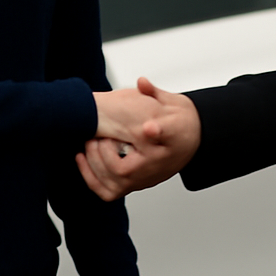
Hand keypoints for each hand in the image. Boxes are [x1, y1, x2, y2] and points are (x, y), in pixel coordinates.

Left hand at [77, 77, 200, 201]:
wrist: (191, 138)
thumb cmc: (182, 125)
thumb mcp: (174, 107)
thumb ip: (154, 94)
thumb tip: (142, 84)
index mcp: (161, 152)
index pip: (145, 150)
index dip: (132, 142)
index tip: (136, 129)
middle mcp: (150, 171)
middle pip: (120, 172)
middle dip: (101, 151)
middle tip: (95, 133)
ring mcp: (141, 180)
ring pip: (111, 185)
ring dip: (93, 165)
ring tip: (88, 144)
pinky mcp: (133, 183)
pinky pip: (108, 191)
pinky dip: (92, 178)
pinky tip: (83, 160)